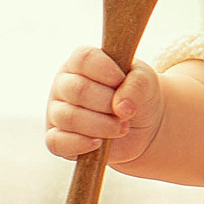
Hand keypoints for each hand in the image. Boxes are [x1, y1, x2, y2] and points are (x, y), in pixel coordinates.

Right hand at [45, 47, 162, 164]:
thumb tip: (121, 106)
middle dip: (107, 103)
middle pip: (77, 90)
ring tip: (122, 128)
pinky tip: (99, 143)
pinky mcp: (57, 139)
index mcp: (81, 63)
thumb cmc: (137, 96)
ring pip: (69, 117)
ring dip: (101, 126)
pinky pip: (57, 142)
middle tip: (126, 112)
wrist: (141, 127)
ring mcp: (56, 112)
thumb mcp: (146, 82)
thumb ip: (137, 85)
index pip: (84, 58)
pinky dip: (79, 144)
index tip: (122, 80)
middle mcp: (64, 85)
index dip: (106, 70)